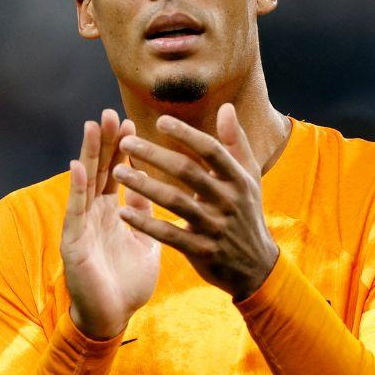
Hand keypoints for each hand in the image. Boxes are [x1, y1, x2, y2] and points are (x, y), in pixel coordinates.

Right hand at [62, 109, 160, 338]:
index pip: (117, 173)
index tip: (131, 123)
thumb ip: (145, 213)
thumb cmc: (126, 283)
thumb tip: (154, 187)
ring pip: (85, 184)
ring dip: (89, 155)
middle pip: (100, 170)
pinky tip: (79, 167)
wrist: (112, 318)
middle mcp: (94, 214)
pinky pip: (76, 212)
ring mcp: (82, 226)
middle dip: (105, 142)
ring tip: (94, 127)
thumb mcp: (144, 241)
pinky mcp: (74, 243)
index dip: (123, 149)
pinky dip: (77, 189)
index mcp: (112, 213)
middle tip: (111, 112)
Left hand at [112, 103, 278, 300]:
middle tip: (126, 143)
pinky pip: (169, 235)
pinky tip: (124, 212)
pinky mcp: (202, 251)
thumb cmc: (247, 213)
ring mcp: (215, 227)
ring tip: (118, 172)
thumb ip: (235, 143)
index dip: (186, 134)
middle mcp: (228, 201)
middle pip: (187, 172)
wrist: (256, 266)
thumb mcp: (249, 178)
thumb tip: (226, 108)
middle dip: (154, 155)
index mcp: (239, 179)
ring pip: (175, 202)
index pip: (211, 150)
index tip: (160, 121)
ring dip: (144, 185)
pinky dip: (146, 223)